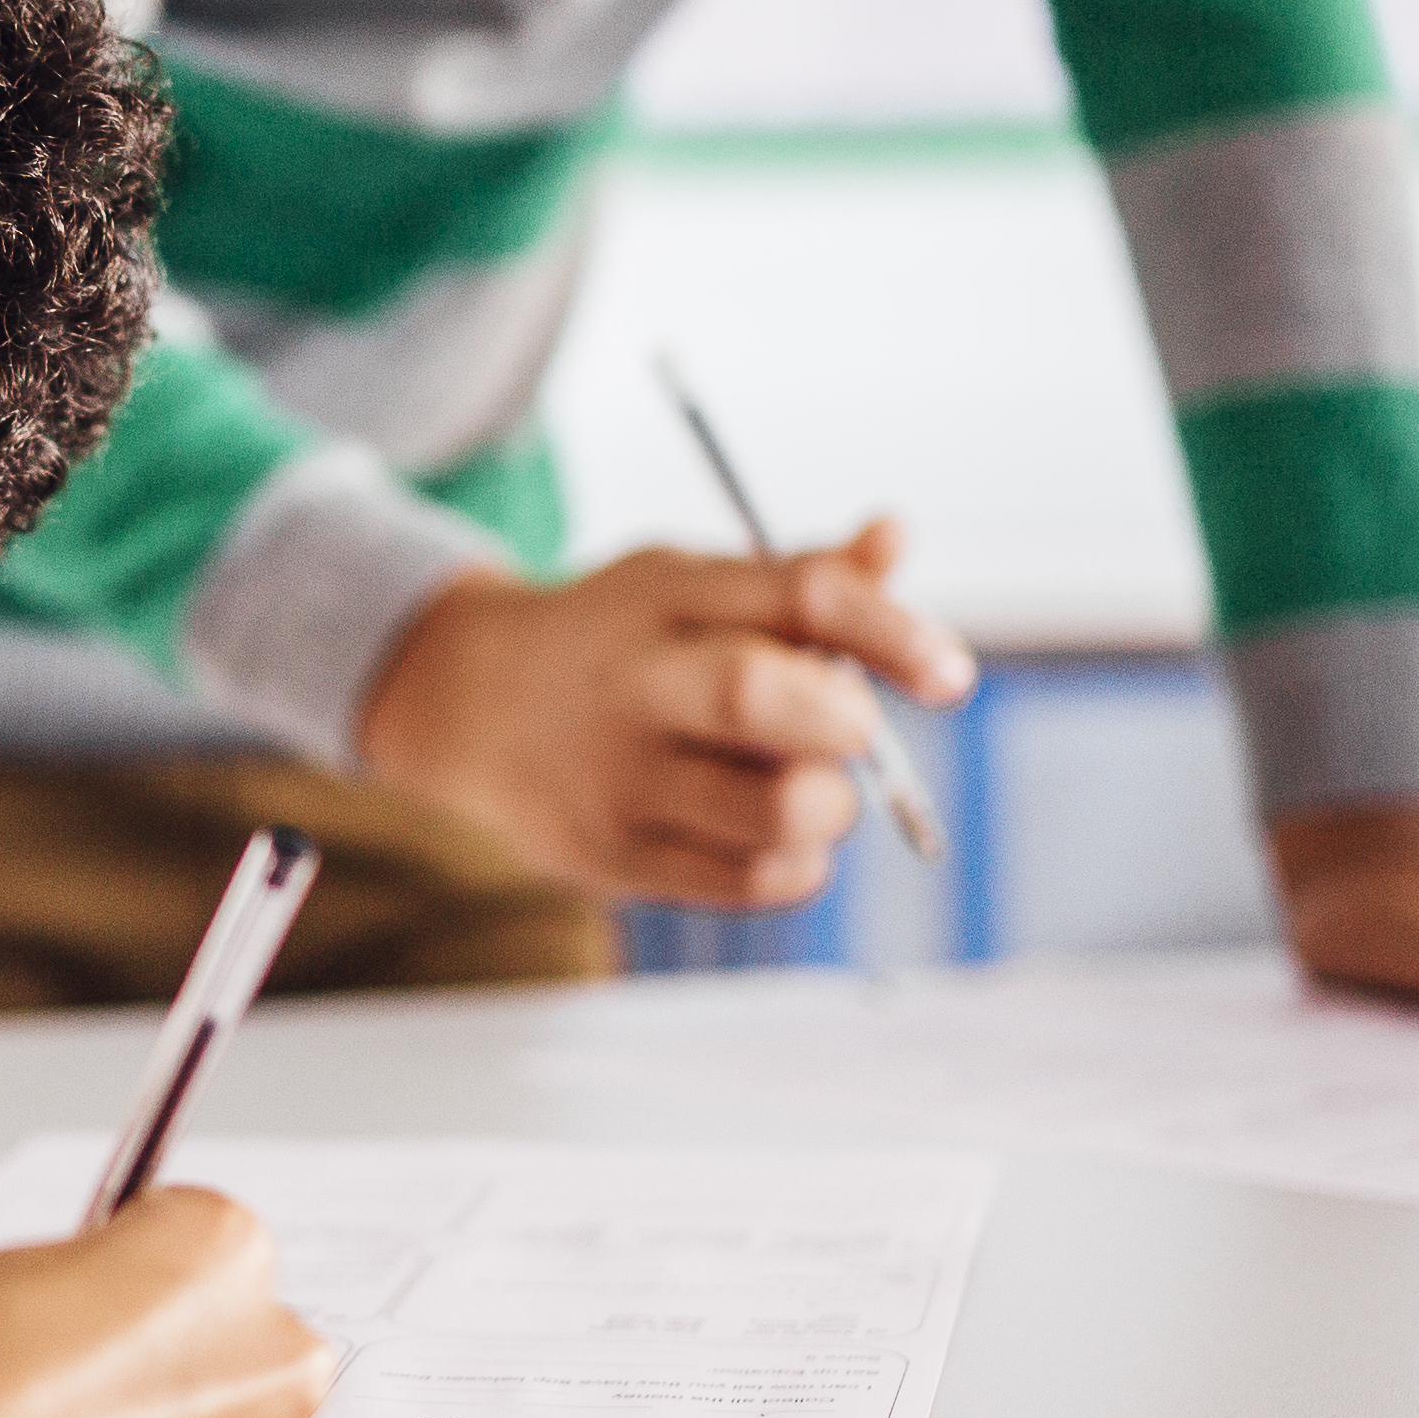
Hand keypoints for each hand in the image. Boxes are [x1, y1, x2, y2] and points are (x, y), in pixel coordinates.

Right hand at [357, 524, 972, 907]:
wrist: (469, 708)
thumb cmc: (616, 640)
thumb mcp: (690, 582)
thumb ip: (799, 576)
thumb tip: (895, 537)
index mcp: (666, 596)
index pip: (801, 596)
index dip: (892, 632)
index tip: (949, 677)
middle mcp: (636, 684)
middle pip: (767, 701)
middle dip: (844, 724)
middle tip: (846, 731)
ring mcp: (619, 779)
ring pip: (778, 811)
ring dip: (830, 805)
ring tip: (805, 783)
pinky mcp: (615, 858)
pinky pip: (753, 881)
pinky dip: (795, 863)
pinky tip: (770, 832)